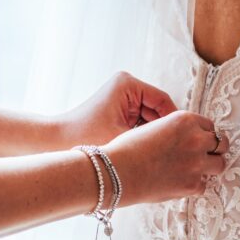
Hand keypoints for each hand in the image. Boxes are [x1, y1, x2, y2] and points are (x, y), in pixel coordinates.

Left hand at [58, 72, 177, 145]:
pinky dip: (144, 137)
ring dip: (155, 136)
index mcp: (128, 84)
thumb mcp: (123, 138)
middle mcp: (127, 86)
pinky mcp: (120, 110)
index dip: (175, 124)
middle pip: (159, 110)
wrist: (55, 142)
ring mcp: (124, 98)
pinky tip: (149, 153)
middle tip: (176, 153)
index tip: (184, 142)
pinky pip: (141, 123)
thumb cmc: (84, 137)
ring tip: (162, 155)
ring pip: (152, 119)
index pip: (164, 102)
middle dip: (165, 131)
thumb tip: (179, 142)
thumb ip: (152, 139)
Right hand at [102, 111, 229, 204]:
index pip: (209, 126)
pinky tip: (181, 183)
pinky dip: (195, 185)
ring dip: (211, 167)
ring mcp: (197, 163)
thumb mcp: (155, 127)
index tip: (200, 141)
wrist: (118, 172)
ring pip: (220, 164)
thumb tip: (187, 139)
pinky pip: (204, 185)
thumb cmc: (128, 149)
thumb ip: (176, 130)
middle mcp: (195, 139)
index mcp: (185, 120)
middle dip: (215, 149)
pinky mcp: (193, 184)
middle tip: (206, 155)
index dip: (204, 134)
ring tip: (198, 170)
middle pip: (222, 143)